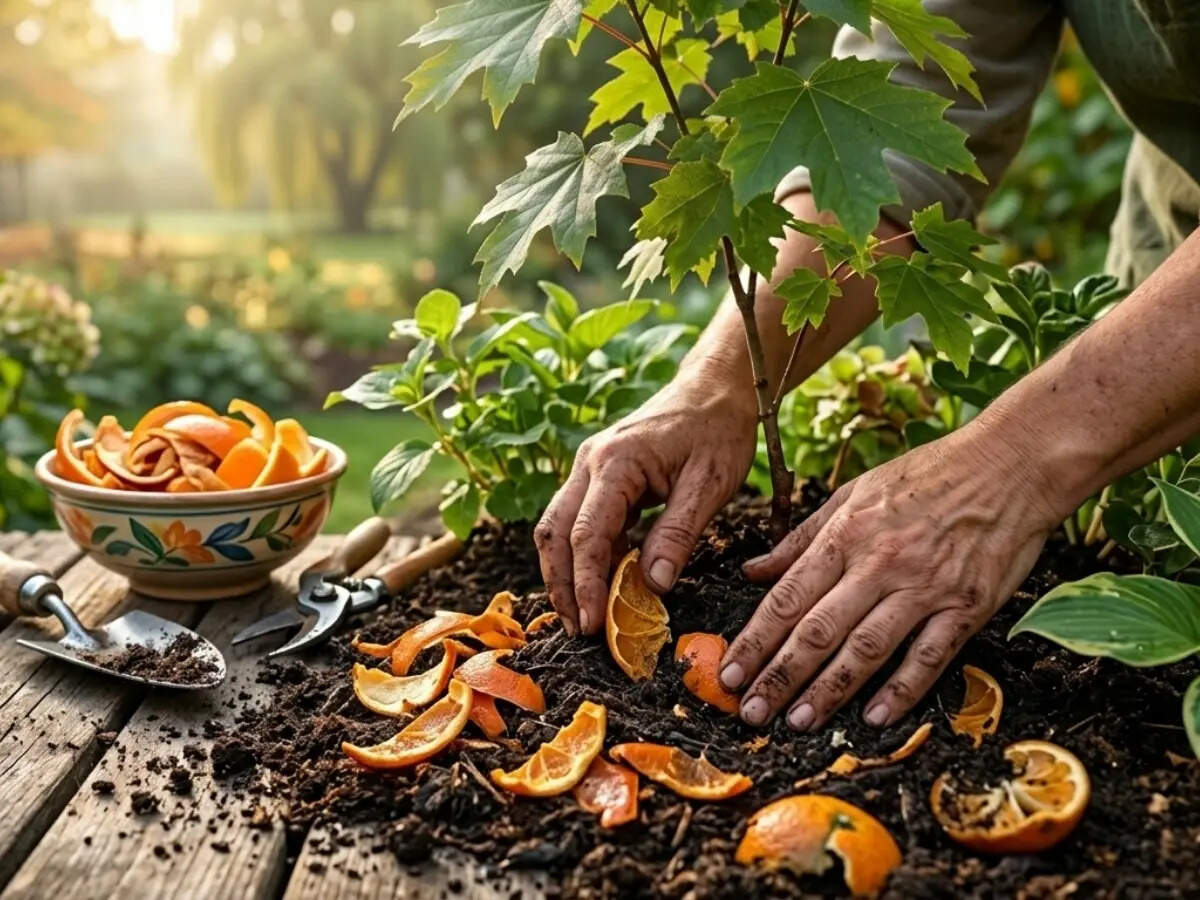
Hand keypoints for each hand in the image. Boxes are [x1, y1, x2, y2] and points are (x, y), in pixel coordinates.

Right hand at [535, 367, 756, 635]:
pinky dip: (581, 554)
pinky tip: (599, 583)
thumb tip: (653, 586)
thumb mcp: (710, 484)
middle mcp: (589, 463)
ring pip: (557, 527)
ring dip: (564, 572)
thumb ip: (678, 534)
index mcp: (616, 463)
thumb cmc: (717, 430)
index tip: (592, 625)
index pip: (586, 535)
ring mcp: (589, 467)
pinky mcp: (598, 475)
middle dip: (561, 584)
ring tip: (580, 615)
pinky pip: (576, 519)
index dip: (586, 584)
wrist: (715, 388)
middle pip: (554, 533)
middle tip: (577, 630)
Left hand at [719, 425, 1062, 730]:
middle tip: (750, 711)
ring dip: (829, 690)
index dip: (755, 640)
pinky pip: (929, 656)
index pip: (787, 597)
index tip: (729, 672)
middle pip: (818, 630)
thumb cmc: (928, 475)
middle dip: (778, 676)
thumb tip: (753, 571)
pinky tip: (874, 717)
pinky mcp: (966, 606)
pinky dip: (902, 690)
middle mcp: (879, 563)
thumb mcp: (854, 492)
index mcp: (846, 534)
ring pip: (866, 649)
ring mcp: (924, 587)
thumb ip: (801, 537)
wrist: (1009, 464)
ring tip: (798, 721)